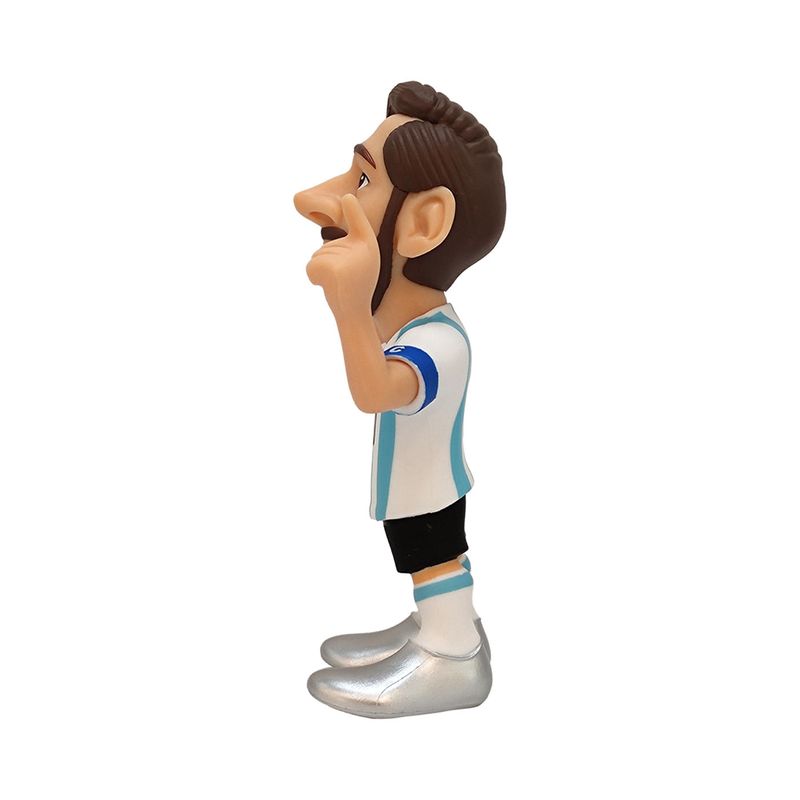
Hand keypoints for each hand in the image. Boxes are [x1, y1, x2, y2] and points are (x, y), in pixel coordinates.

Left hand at [306, 193, 379, 317]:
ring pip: (317, 256)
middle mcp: (360, 250)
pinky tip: (329, 287)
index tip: (348, 197)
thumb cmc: (357, 287)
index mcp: (368, 245)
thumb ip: (350, 239)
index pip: (359, 223)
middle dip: (327, 262)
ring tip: (338, 284)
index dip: (354, 210)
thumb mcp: (360, 261)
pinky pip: (311, 267)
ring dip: (321, 272)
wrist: (355, 314)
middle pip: (326, 246)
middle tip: (343, 279)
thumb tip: (345, 202)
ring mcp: (346, 259)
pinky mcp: (331, 270)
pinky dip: (314, 278)